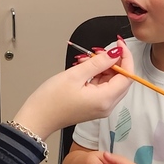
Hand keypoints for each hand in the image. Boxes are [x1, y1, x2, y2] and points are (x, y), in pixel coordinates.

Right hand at [13, 43, 133, 137]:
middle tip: (99, 51)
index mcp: (105, 99)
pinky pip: (102, 88)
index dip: (125, 58)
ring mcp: (100, 107)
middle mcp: (106, 106)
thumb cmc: (51, 100)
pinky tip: (84, 69)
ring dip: (102, 68)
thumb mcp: (75, 75)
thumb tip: (114, 53)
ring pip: (111, 83)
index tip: (119, 44)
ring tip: (85, 60)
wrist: (37, 118)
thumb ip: (98, 63)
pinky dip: (96, 76)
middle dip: (113, 62)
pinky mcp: (93, 106)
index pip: (127, 76)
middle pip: (121, 80)